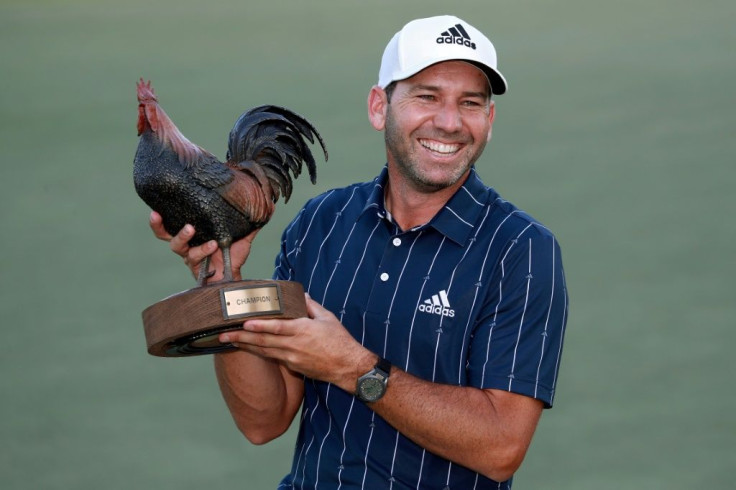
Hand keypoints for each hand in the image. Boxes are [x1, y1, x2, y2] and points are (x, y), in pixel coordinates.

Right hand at [148, 210, 258, 281]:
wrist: (236, 276)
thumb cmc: (233, 255)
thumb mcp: (242, 236)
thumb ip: (251, 222)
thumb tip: (269, 207)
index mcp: (193, 233)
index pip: (171, 222)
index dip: (159, 217)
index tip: (154, 208)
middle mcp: (187, 244)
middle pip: (164, 234)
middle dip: (160, 226)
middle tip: (161, 214)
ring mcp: (189, 256)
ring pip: (176, 246)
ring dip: (183, 236)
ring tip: (191, 228)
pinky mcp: (195, 267)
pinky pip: (194, 258)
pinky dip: (203, 249)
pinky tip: (213, 244)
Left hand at [219, 295, 373, 390]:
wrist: (347, 367)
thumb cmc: (340, 341)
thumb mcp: (327, 318)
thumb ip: (312, 306)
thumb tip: (301, 295)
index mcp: (303, 330)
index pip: (276, 327)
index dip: (259, 326)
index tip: (244, 323)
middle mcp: (294, 345)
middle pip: (263, 341)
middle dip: (241, 337)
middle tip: (222, 334)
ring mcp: (292, 358)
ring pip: (263, 351)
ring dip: (245, 345)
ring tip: (228, 341)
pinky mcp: (293, 366)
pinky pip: (272, 357)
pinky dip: (258, 352)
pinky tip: (248, 348)